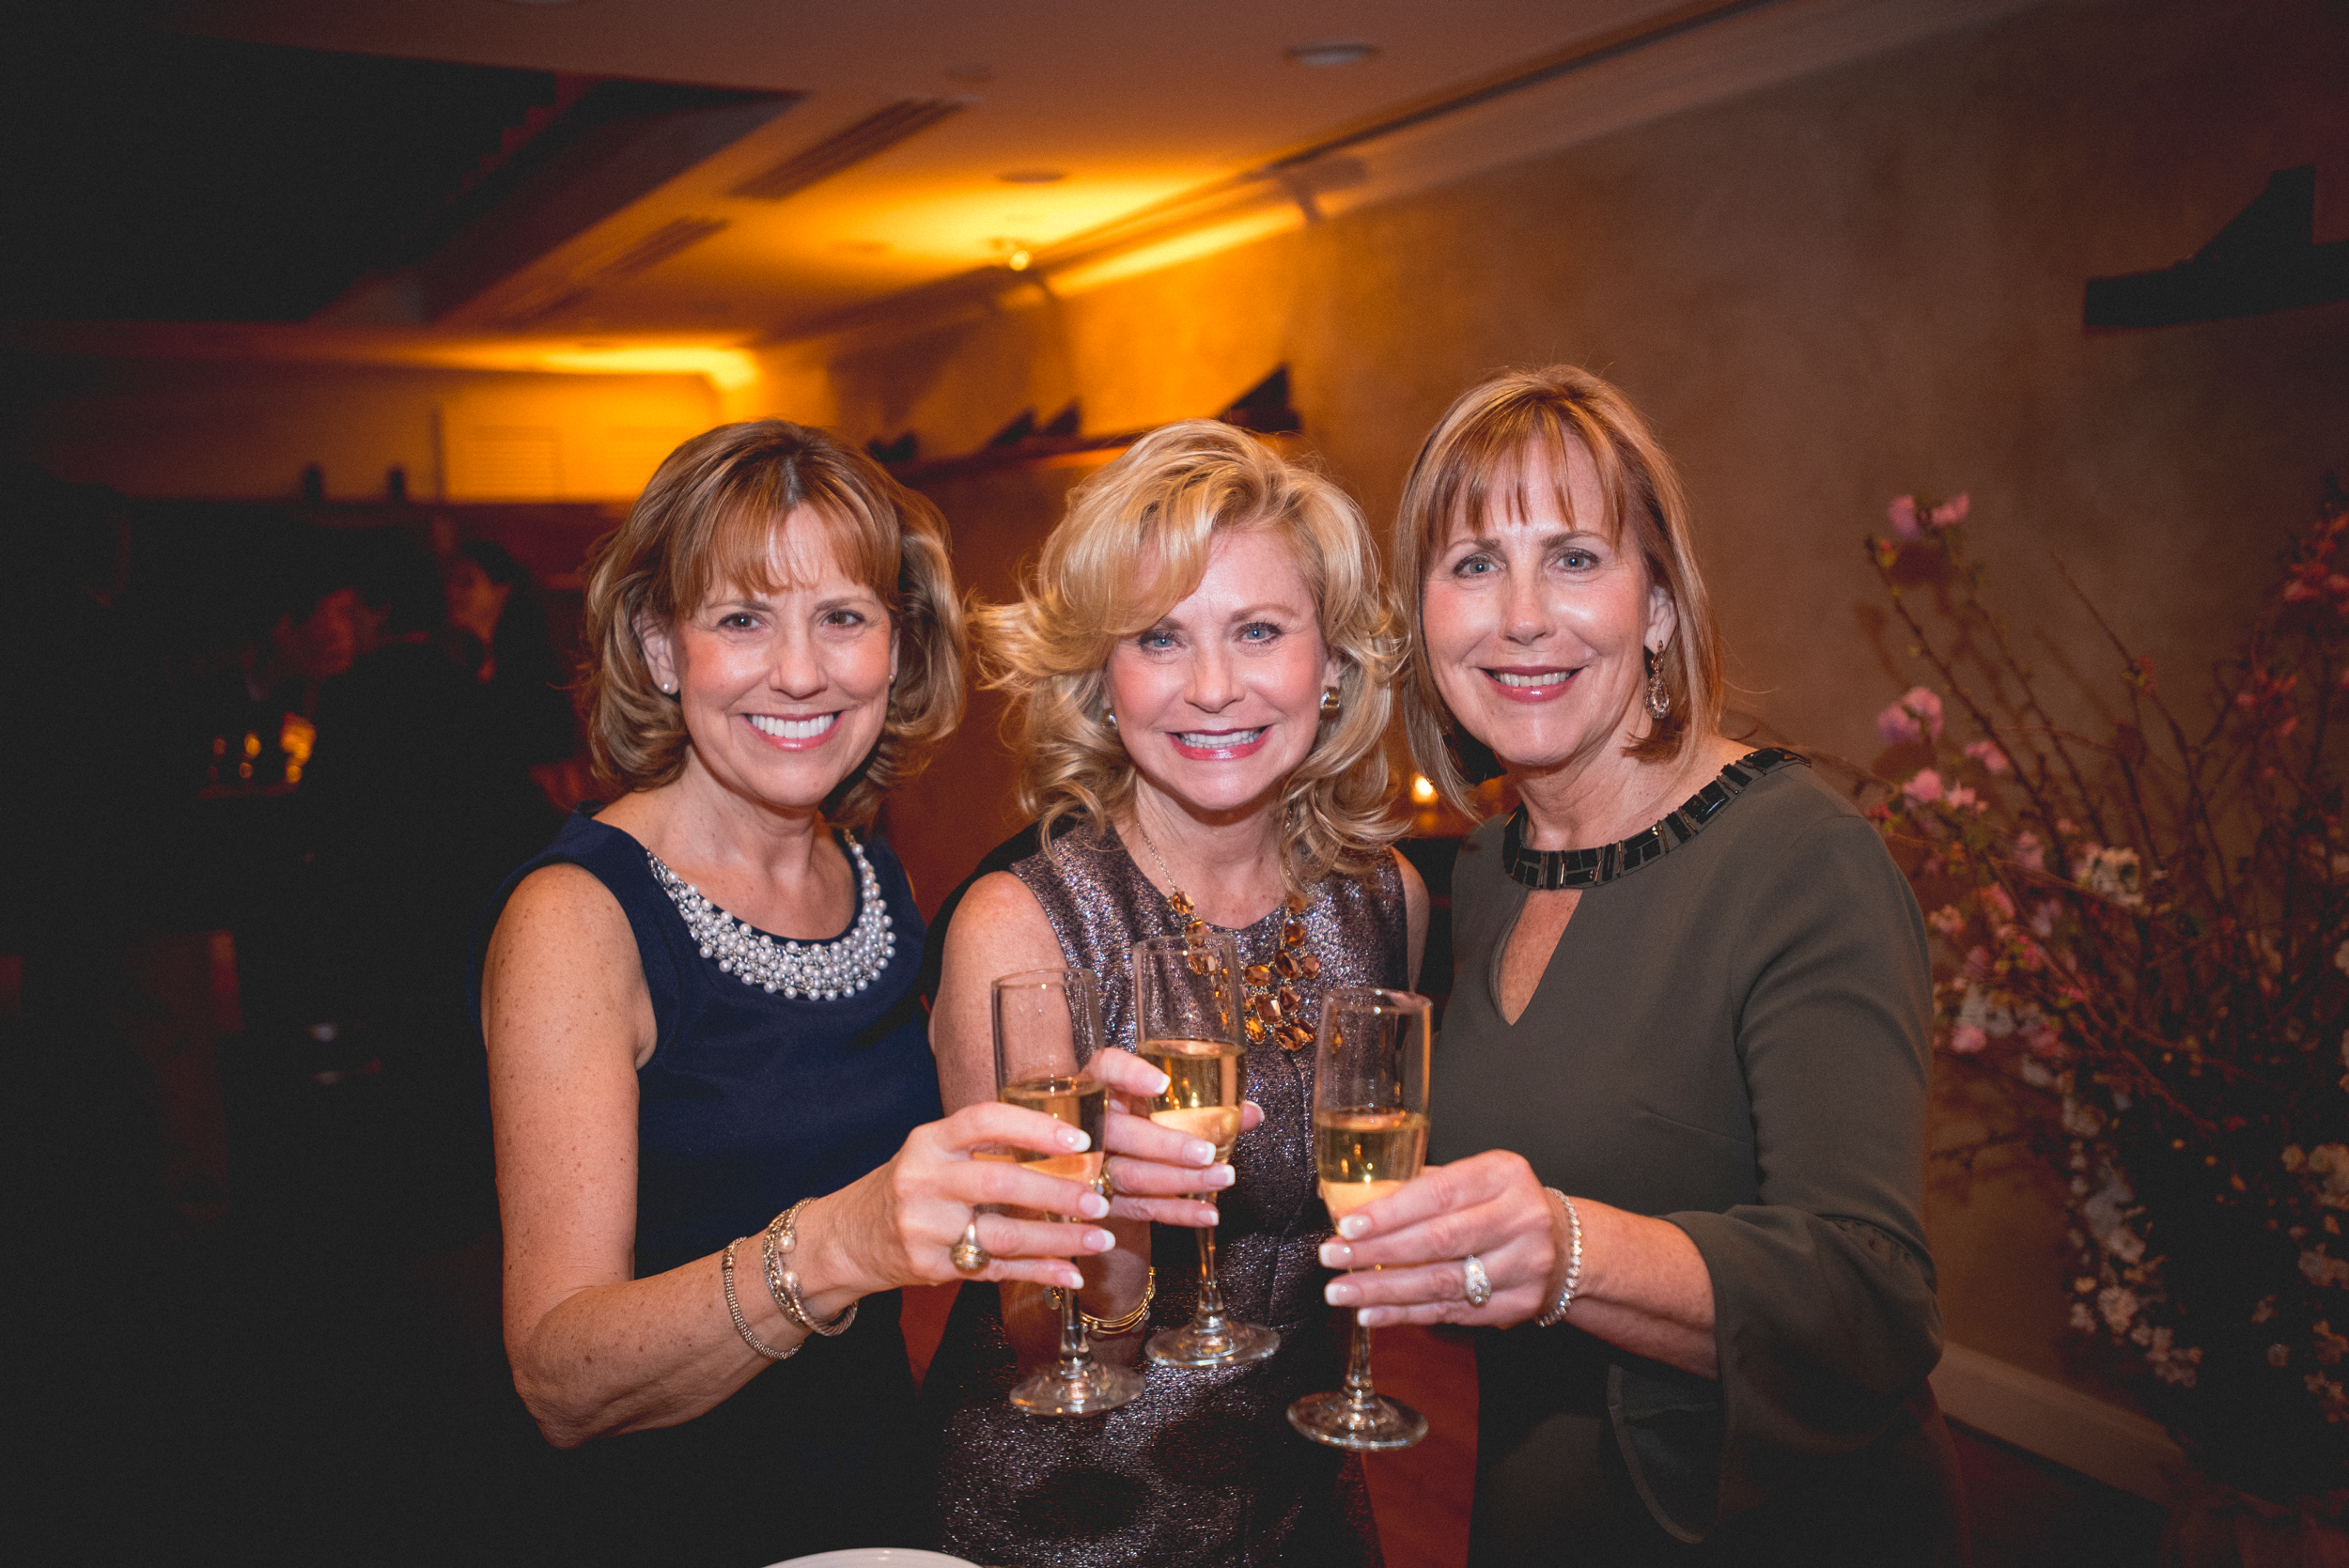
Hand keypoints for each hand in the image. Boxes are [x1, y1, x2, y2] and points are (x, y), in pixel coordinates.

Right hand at [805, 1101, 1120, 1298]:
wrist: (847, 1238)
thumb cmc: (908, 1187)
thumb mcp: (934, 1153)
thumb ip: (984, 1147)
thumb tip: (1065, 1145)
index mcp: (929, 1141)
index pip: (985, 1121)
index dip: (1034, 1127)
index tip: (1080, 1139)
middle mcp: (923, 1180)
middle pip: (1000, 1182)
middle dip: (1057, 1192)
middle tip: (1100, 1198)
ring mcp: (924, 1228)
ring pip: (1003, 1234)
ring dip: (1059, 1239)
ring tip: (1100, 1238)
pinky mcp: (930, 1268)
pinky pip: (995, 1271)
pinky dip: (1038, 1273)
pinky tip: (1071, 1273)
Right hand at [1091, 1048, 1259, 1227]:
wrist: (1102, 1165)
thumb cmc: (1140, 1122)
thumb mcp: (1162, 1106)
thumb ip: (1206, 1107)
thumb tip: (1251, 1114)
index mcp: (1104, 1085)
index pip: (1107, 1067)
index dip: (1130, 1074)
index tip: (1161, 1083)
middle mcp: (1091, 1121)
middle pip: (1120, 1131)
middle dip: (1165, 1144)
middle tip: (1206, 1151)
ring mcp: (1091, 1163)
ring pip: (1131, 1174)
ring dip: (1179, 1178)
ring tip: (1220, 1178)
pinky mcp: (1104, 1200)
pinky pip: (1139, 1208)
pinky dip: (1176, 1211)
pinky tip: (1206, 1212)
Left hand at [1313, 1150, 1556, 1327]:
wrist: (1564, 1244)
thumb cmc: (1500, 1203)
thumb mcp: (1471, 1178)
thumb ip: (1413, 1185)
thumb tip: (1338, 1197)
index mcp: (1503, 1175)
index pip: (1438, 1194)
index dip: (1390, 1212)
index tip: (1347, 1225)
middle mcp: (1520, 1218)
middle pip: (1438, 1240)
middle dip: (1377, 1252)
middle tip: (1332, 1257)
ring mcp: (1523, 1265)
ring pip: (1442, 1282)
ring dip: (1384, 1290)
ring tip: (1341, 1292)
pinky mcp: (1518, 1304)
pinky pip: (1451, 1312)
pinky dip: (1406, 1315)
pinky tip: (1372, 1314)